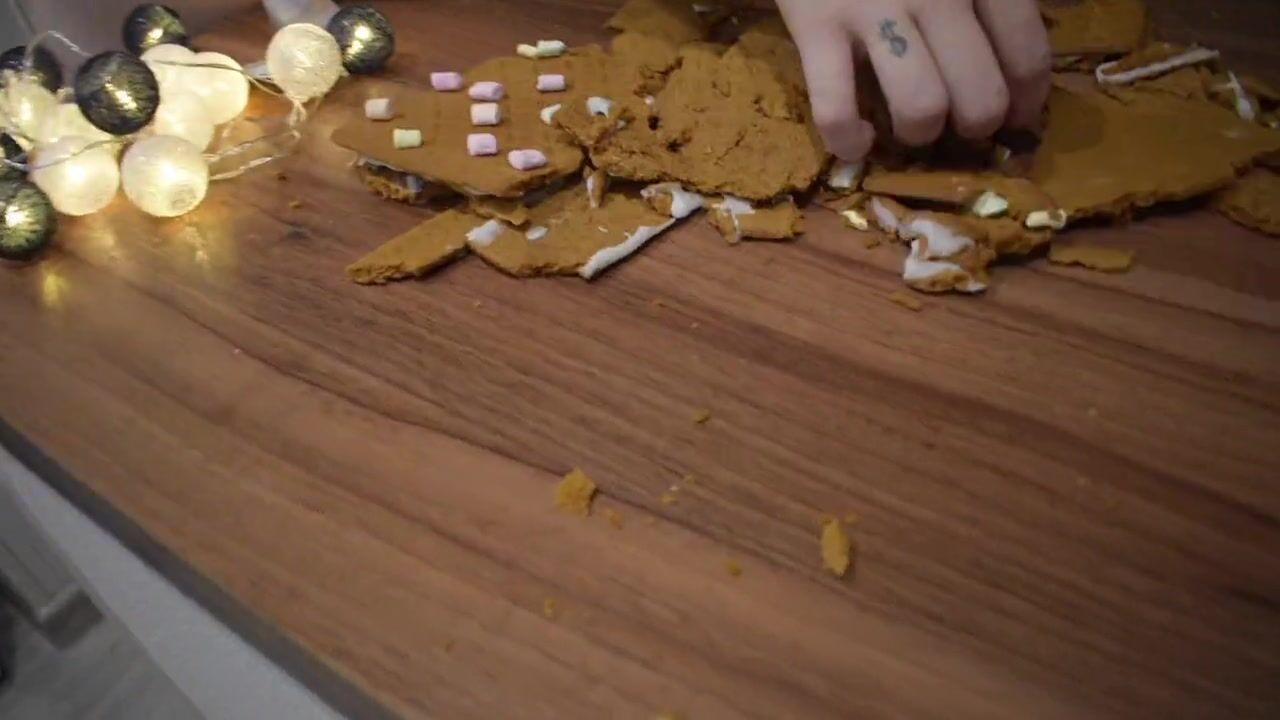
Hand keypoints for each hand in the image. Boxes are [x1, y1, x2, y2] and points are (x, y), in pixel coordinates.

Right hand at [776, 0, 1051, 159]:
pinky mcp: (816, 27)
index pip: (1026, 58)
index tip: (1016, 117)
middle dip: (976, 127)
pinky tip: (856, 142)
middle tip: (960, 123)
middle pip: (980, 96)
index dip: (1026, 104)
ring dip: (920, 133)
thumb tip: (1044, 36)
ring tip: (911, 126)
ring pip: (921, 107)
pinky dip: (847, 139)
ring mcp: (875, 11)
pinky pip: (835, 106)